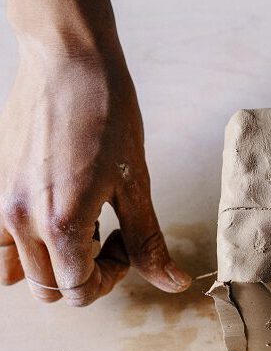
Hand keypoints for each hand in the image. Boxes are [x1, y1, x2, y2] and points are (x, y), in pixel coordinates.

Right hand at [0, 43, 190, 304]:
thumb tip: (173, 282)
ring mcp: (0, 201)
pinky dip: (22, 245)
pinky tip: (52, 215)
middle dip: (85, 275)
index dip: (111, 278)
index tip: (125, 246)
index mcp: (59, 222)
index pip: (78, 289)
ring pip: (13, 271)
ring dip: (50, 264)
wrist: (67, 60)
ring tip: (76, 229)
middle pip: (48, 287)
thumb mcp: (135, 185)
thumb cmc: (106, 115)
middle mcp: (20, 218)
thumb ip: (149, 242)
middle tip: (108, 238)